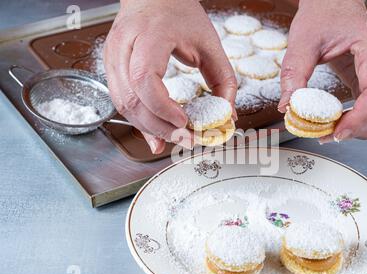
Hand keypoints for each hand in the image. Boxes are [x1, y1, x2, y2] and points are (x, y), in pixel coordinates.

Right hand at [104, 0, 236, 152]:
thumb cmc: (179, 13)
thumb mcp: (209, 43)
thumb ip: (223, 80)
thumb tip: (227, 115)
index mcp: (149, 35)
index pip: (145, 78)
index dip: (163, 107)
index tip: (185, 121)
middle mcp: (124, 45)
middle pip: (131, 98)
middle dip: (158, 127)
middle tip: (185, 139)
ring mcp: (113, 56)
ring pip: (123, 104)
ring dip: (148, 128)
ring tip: (174, 138)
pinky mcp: (111, 66)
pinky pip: (121, 101)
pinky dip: (139, 120)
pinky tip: (155, 133)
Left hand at [279, 0, 366, 141]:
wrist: (332, 3)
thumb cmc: (325, 13)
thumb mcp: (303, 41)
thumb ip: (295, 73)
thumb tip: (288, 105)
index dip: (359, 119)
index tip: (337, 132)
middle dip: (358, 129)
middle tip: (328, 136)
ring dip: (359, 128)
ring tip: (330, 131)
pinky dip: (358, 121)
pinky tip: (337, 123)